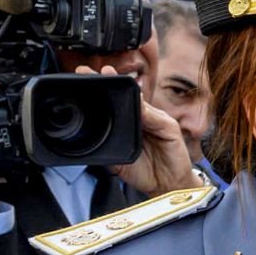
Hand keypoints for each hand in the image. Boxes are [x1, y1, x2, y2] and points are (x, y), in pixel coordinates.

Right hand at [76, 64, 194, 195]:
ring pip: (99, 119)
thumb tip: (138, 99)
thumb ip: (154, 116)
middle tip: (85, 72)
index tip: (106, 71)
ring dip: (89, 105)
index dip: (114, 82)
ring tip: (81, 87)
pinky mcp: (110, 154)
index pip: (126, 95)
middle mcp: (127, 123)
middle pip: (108, 103)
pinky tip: (84, 121)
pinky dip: (89, 133)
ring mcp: (116, 137)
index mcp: (142, 114)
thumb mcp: (170, 130)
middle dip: (95, 86)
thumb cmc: (174, 154)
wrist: (171, 183)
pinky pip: (97, 143)